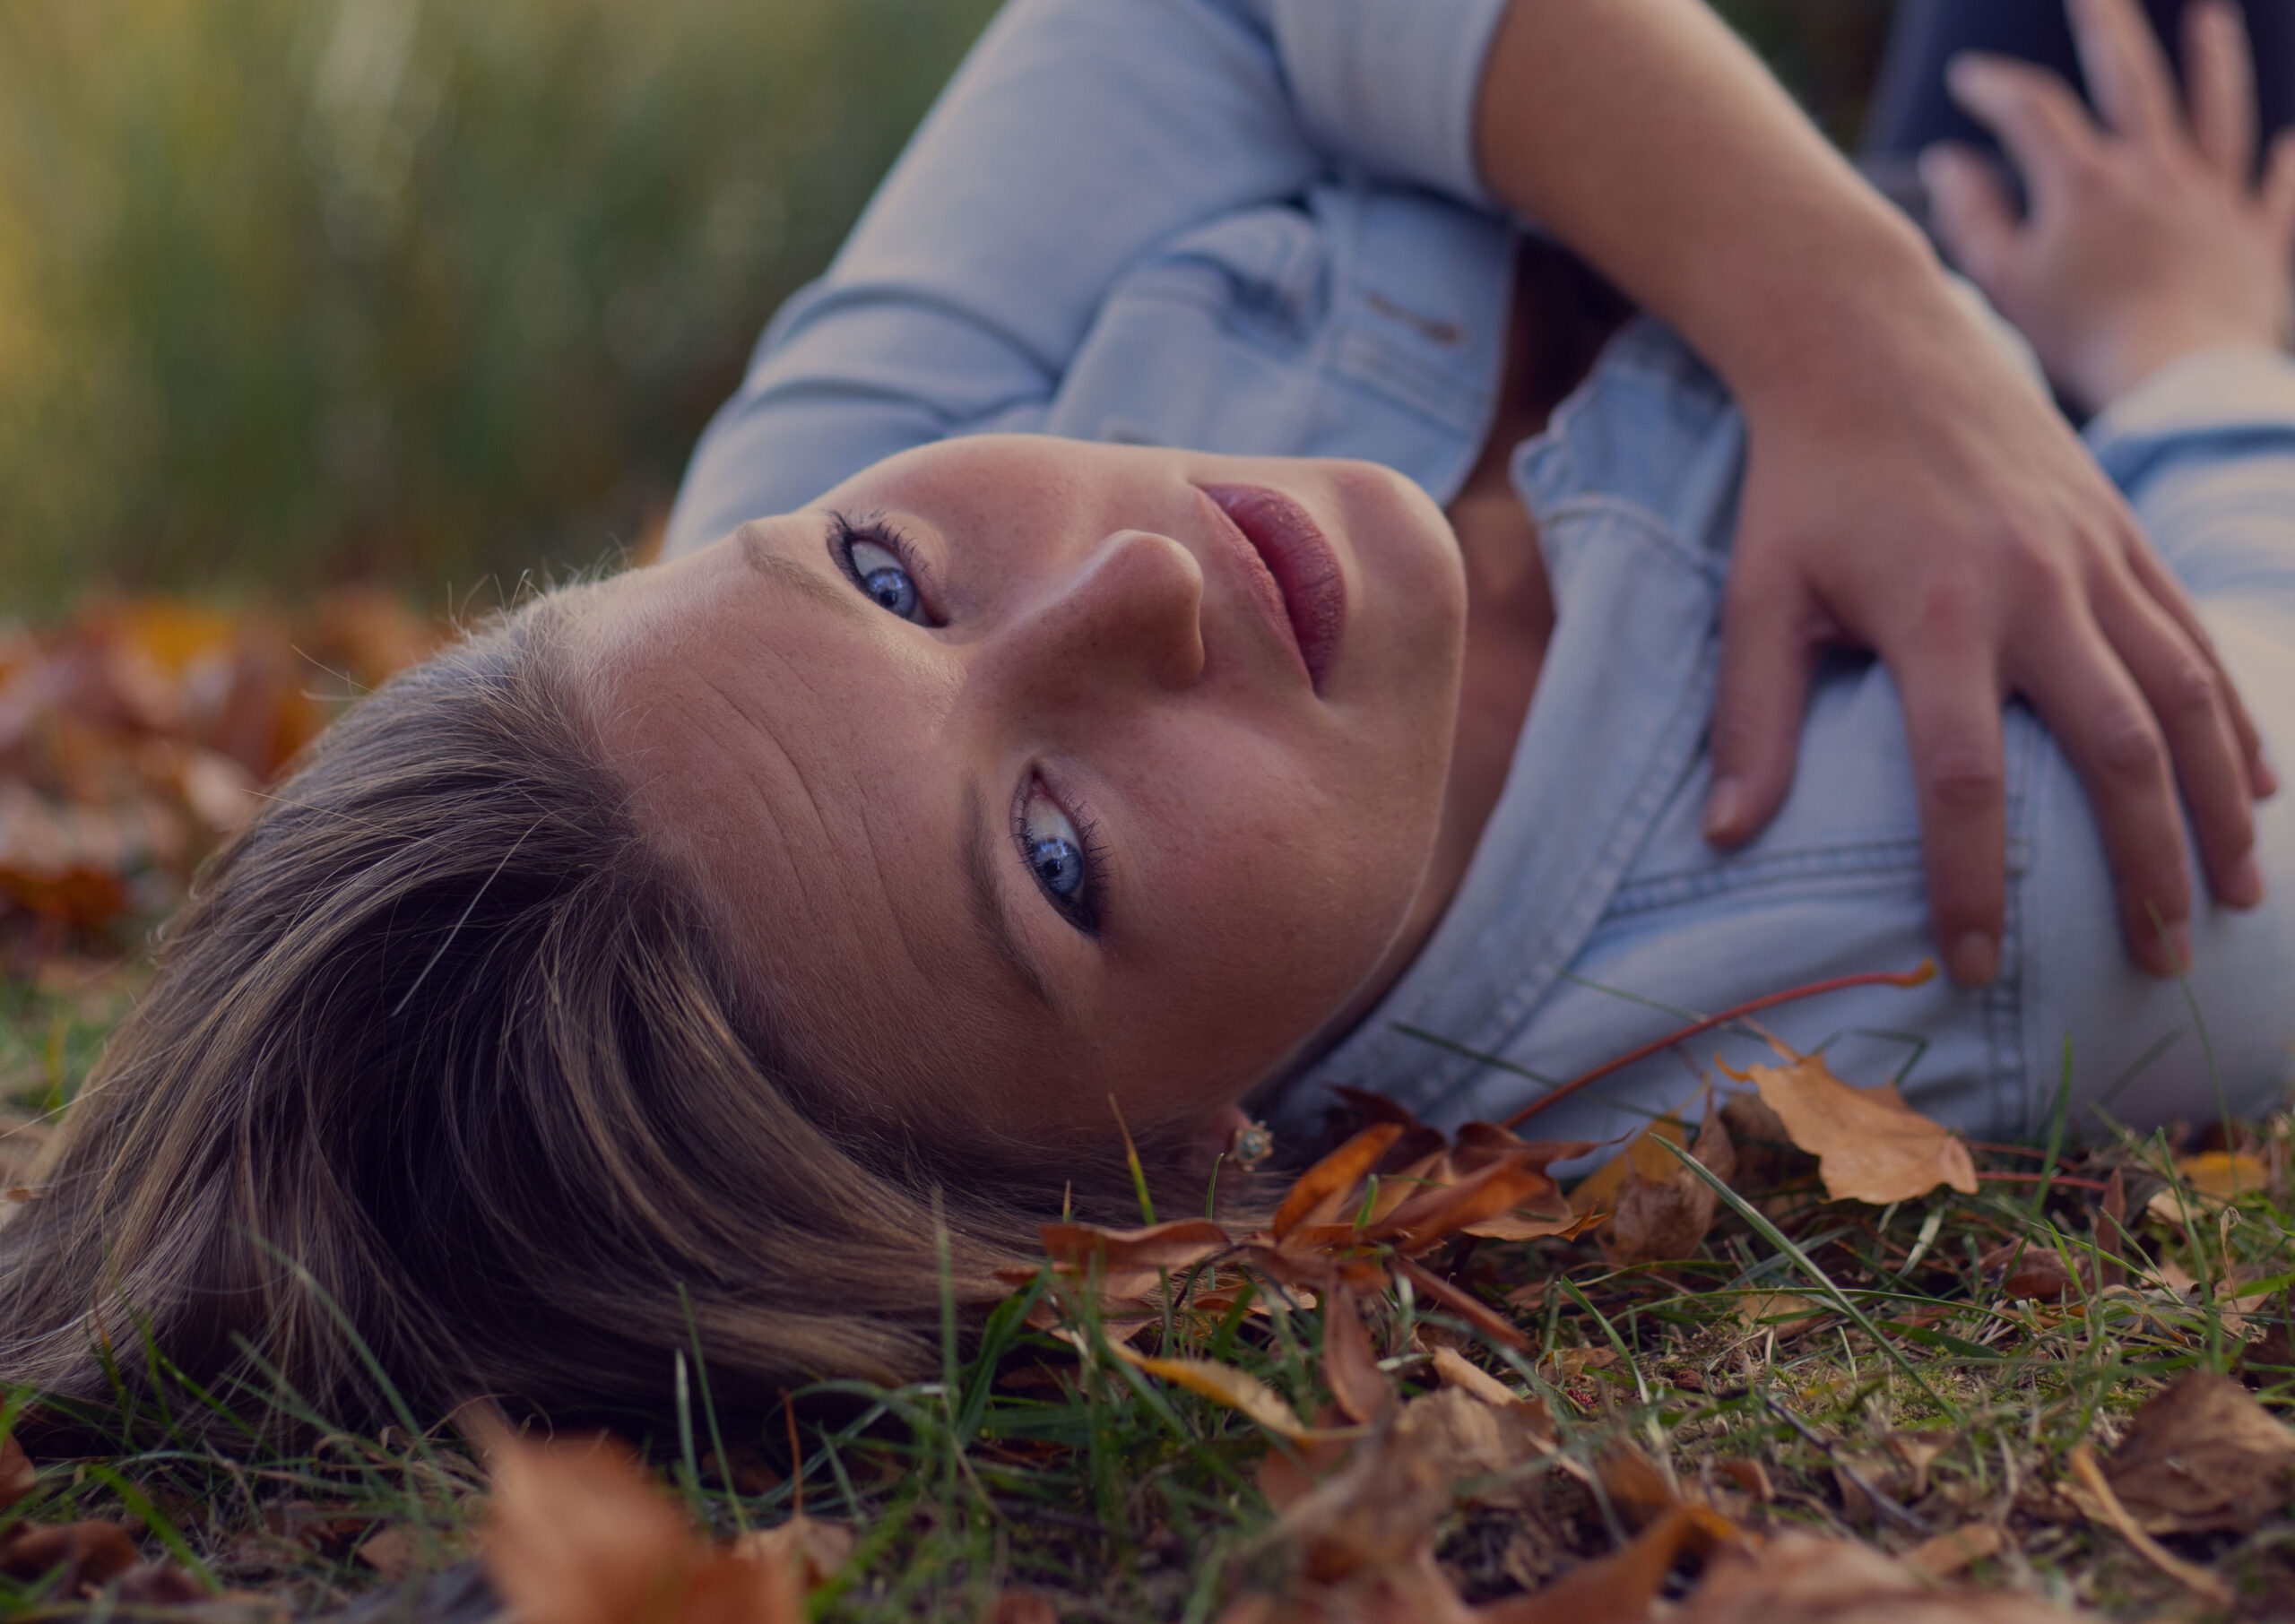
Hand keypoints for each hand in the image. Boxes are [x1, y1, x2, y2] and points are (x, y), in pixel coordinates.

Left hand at [1704, 0, 2278, 984]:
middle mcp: (2037, 588)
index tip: (1976, 966)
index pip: (1964, 781)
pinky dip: (2231, 718)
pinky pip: (2194, 638)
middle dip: (2145, 866)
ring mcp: (2095, 556)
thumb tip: (1724, 838)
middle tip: (2156, 962)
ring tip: (2230, 900)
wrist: (1869, 342)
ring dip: (2216, 805)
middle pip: (2118, 750)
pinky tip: (2251, 788)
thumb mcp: (1756, 595)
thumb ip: (1750, 717)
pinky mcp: (2122, 531)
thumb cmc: (1802, 484)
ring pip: (2187, 697)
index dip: (1971, 883)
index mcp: (1937, 615)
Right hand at [1923, 0, 2294, 412]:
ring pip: (2217, 110)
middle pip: (2131, 78)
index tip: (1970, 79)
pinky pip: (2275, 191)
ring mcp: (2212, 199)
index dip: (1996, 87)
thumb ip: (1972, 216)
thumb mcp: (2004, 281)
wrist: (2174, 377)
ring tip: (2208, 20)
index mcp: (2086, 183)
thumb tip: (1952, 163)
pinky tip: (2287, 143)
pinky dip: (2282, 166)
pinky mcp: (2255, 238)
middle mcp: (2155, 171)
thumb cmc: (2080, 337)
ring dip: (2213, 60)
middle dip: (2106, 27)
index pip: (2033, 110)